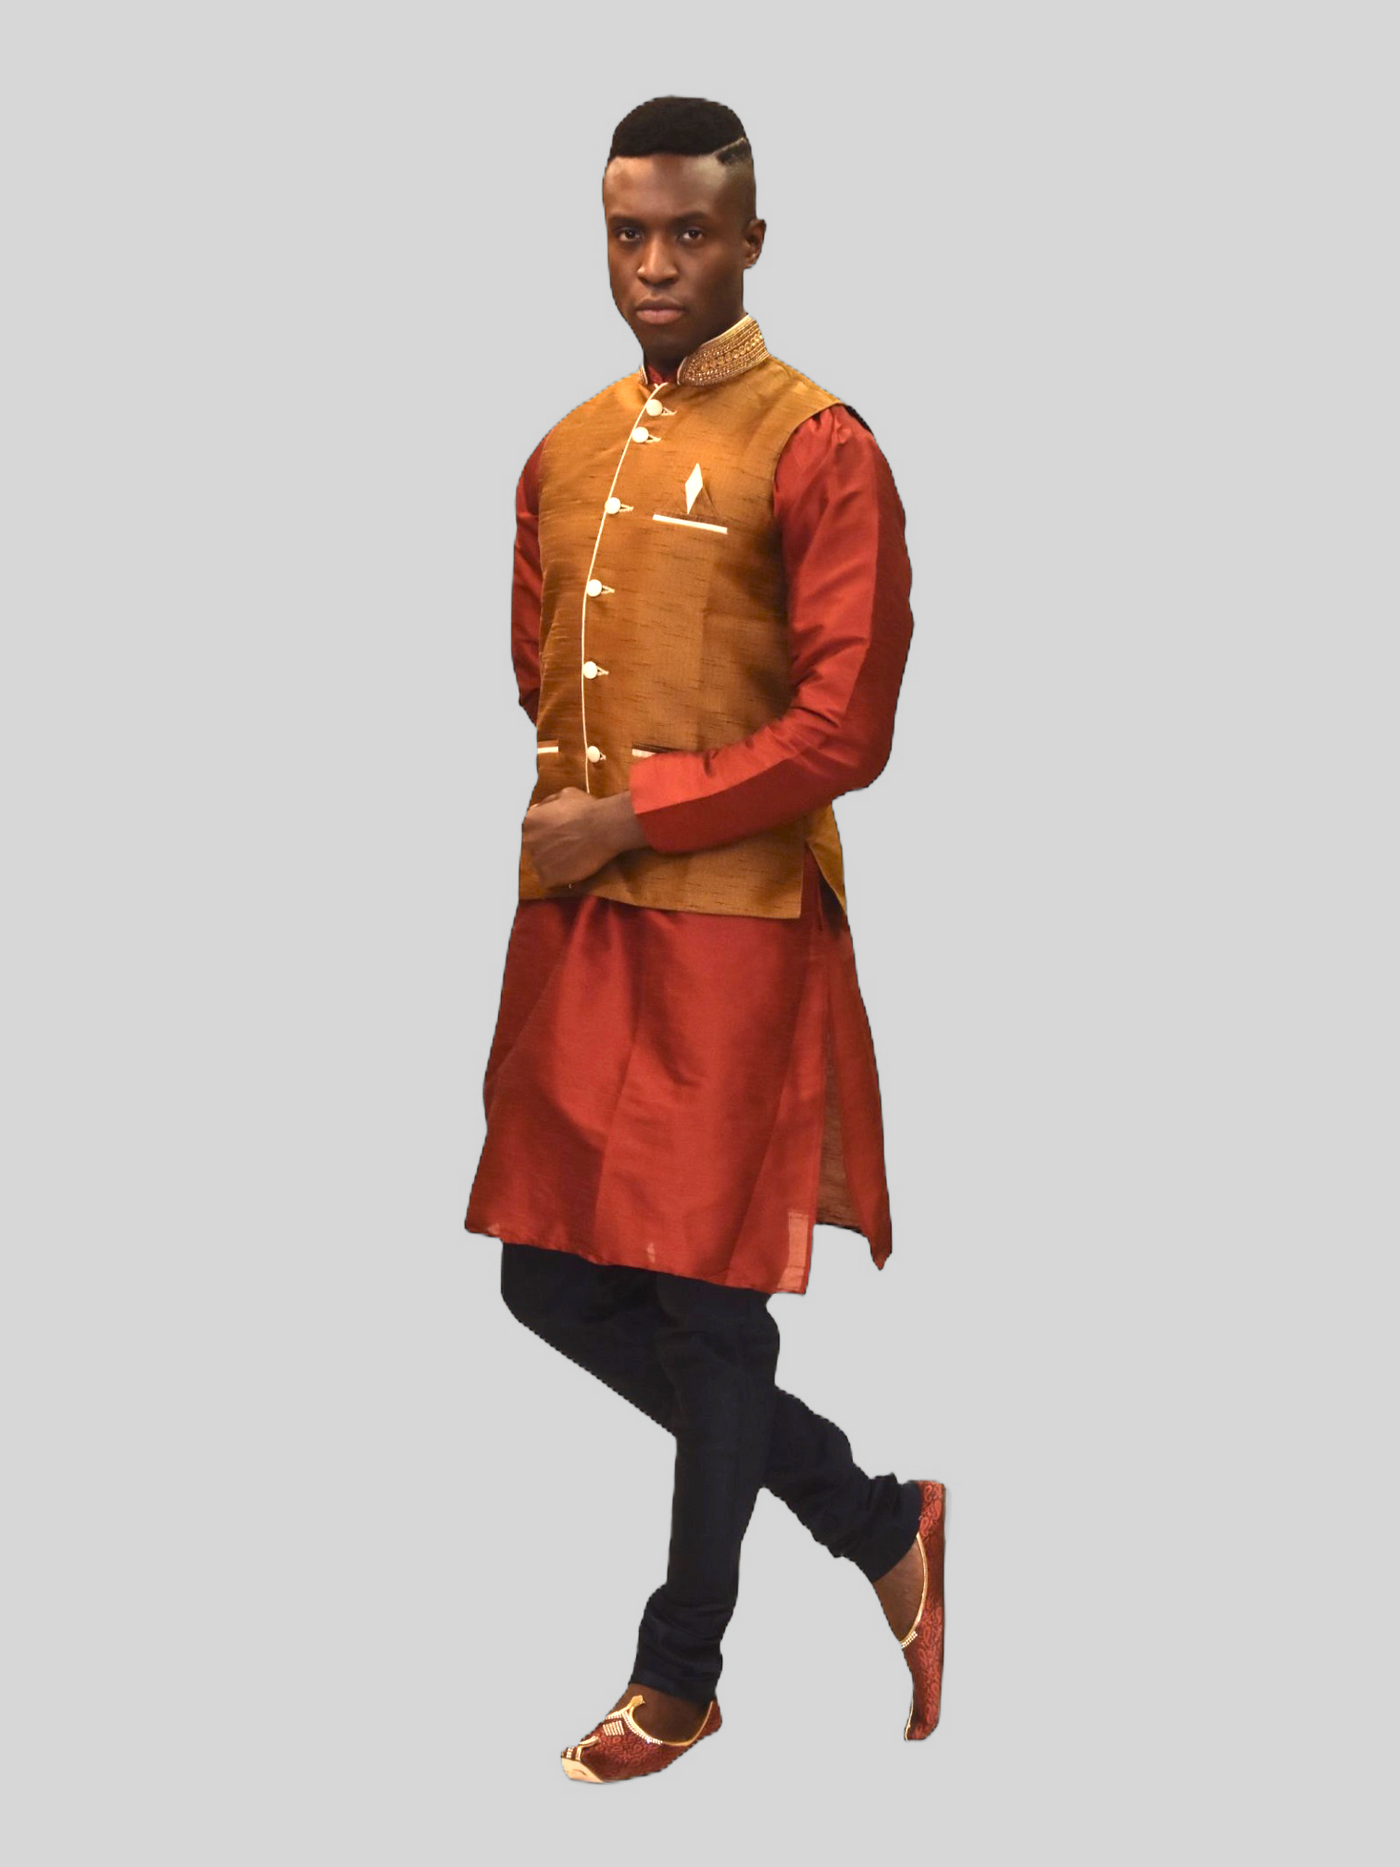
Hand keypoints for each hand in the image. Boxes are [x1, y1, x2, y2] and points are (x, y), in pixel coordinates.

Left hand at [522, 787, 648, 888]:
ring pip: (539, 865)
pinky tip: (570, 869)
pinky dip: (557, 877)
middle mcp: (526, 841)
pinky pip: (547, 880)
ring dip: (550, 863)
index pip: (523, 832)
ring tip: (569, 857)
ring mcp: (535, 861)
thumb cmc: (587, 809)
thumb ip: (546, 804)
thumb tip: (538, 810)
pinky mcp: (547, 878)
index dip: (537, 835)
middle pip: (529, 849)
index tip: (547, 836)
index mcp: (527, 821)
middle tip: (561, 846)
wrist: (604, 828)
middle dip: (543, 848)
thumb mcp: (564, 795)